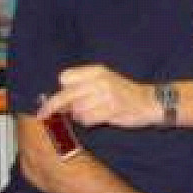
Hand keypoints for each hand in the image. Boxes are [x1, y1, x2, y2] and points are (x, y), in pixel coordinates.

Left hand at [37, 64, 155, 127]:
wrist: (149, 101)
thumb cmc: (123, 93)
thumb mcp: (104, 80)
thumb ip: (82, 86)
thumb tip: (55, 101)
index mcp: (97, 71)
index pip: (65, 77)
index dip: (61, 89)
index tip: (59, 97)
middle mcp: (100, 80)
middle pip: (66, 95)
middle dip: (52, 106)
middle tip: (42, 115)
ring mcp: (106, 95)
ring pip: (76, 110)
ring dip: (78, 115)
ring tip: (92, 113)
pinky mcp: (111, 110)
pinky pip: (87, 119)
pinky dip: (88, 122)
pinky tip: (98, 118)